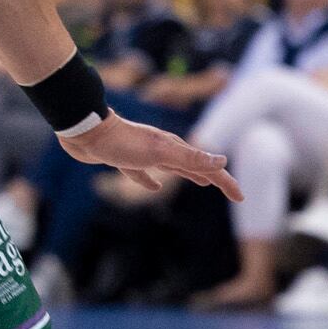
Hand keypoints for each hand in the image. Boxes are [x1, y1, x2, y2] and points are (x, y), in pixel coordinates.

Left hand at [64, 112, 241, 200]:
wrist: (86, 130)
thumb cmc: (122, 142)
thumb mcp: (160, 152)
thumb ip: (191, 157)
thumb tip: (223, 161)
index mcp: (176, 149)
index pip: (209, 168)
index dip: (227, 183)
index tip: (241, 197)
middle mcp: (165, 150)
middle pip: (196, 167)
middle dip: (215, 179)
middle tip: (231, 191)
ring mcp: (145, 155)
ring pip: (175, 169)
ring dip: (190, 176)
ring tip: (200, 184)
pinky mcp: (126, 160)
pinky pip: (144, 174)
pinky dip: (151, 182)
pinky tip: (153, 188)